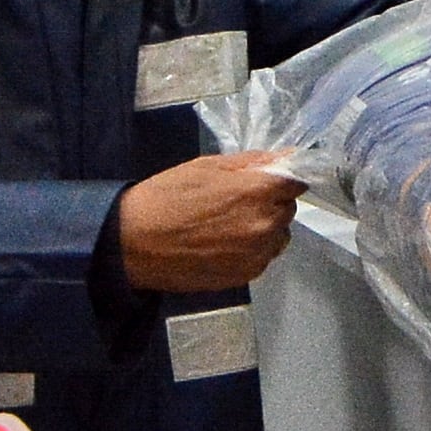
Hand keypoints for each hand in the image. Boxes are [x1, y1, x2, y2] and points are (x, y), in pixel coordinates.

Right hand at [117, 150, 306, 294]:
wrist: (134, 242)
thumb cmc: (167, 197)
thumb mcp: (208, 166)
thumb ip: (253, 162)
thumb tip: (287, 156)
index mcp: (259, 192)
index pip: (297, 183)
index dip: (281, 181)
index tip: (266, 182)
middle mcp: (266, 225)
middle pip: (287, 210)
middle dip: (269, 203)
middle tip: (234, 202)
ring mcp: (258, 254)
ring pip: (277, 236)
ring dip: (263, 229)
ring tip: (226, 225)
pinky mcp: (246, 275)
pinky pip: (262, 257)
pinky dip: (251, 250)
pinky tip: (221, 243)